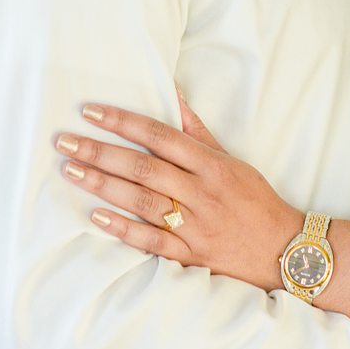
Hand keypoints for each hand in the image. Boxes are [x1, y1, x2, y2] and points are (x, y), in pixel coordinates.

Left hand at [53, 99, 298, 289]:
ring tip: (71, 171)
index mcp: (211, 165)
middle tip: (64, 141)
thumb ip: (195, 130)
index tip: (90, 111)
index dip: (124, 121)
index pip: (160, 136)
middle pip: (144, 167)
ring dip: (104, 185)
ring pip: (143, 201)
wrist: (284, 251)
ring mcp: (195, 226)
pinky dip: (123, 229)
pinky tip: (96, 216)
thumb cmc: (254, 199)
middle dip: (101, 152)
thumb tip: (171, 92)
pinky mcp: (191, 256)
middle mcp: (201, 192)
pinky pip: (152, 242)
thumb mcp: (229, 159)